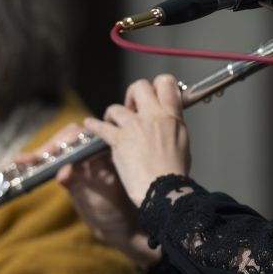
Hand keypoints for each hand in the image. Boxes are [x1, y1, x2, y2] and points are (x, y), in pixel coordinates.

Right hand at [26, 124, 159, 267]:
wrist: (117, 228)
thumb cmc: (115, 213)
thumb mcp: (98, 199)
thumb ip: (80, 184)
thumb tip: (62, 172)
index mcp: (107, 152)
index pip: (83, 136)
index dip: (65, 141)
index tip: (52, 151)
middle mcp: (95, 152)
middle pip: (68, 137)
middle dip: (50, 146)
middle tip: (34, 158)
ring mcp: (82, 160)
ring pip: (60, 147)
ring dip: (40, 152)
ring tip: (23, 160)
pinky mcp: (71, 170)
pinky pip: (54, 161)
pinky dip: (38, 161)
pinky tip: (22, 161)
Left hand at [84, 74, 189, 207]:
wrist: (164, 190)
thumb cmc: (175, 172)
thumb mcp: (182, 142)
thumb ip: (173, 125)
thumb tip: (168, 117)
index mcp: (172, 116)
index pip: (167, 83)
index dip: (158, 84)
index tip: (153, 93)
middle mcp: (153, 116)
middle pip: (139, 87)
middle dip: (133, 94)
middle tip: (132, 105)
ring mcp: (134, 127)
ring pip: (117, 108)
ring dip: (113, 114)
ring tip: (112, 121)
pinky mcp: (119, 140)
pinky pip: (101, 126)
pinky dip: (94, 125)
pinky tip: (90, 124)